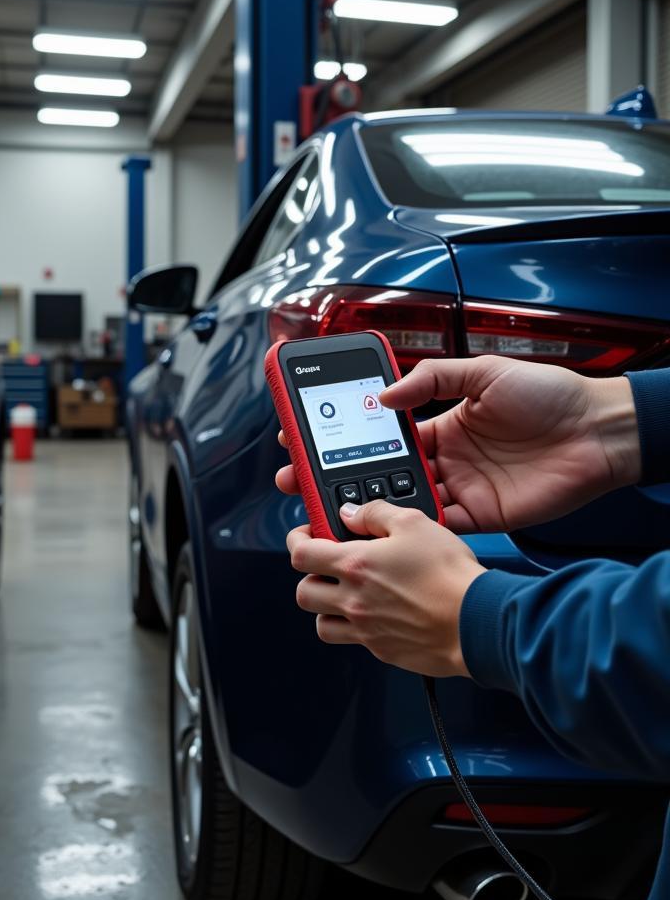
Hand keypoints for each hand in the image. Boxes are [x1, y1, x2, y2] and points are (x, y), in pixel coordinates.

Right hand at [276, 356, 640, 532]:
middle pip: (380, 473)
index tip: (309, 437)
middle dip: (338, 477)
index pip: (381, 435)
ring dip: (368, 505)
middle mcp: (444, 459)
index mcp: (440, 425)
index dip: (344, 439)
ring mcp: (460, 489)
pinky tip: (381, 529)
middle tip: (300, 479)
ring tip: (330, 506)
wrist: (599, 430)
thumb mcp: (484, 371)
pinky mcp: (480, 517)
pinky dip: (412, 529)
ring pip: (402, 502)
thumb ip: (432, 378)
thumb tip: (386, 395)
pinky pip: (438, 526)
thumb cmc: (548, 394)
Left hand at [287, 501, 484, 676]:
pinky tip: (376, 615)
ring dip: (327, 609)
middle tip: (327, 569)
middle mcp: (353, 600)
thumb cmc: (449, 575)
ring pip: (321, 624)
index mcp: (354, 565)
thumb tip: (351, 513)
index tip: (305, 537)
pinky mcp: (382, 650)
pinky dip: (355, 629)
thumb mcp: (415, 523)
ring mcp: (365, 629)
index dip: (297, 540)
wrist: (478, 621)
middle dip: (310, 578)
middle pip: (303, 593)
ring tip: (346, 596)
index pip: (300, 554)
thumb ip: (375, 513)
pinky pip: (353, 642)